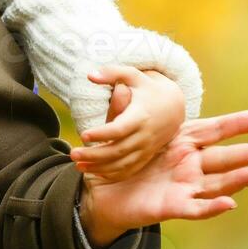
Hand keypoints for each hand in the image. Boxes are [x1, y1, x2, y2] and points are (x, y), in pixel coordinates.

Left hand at [71, 65, 187, 181]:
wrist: (174, 106)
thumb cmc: (148, 88)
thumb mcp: (133, 75)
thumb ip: (112, 73)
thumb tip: (90, 75)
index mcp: (140, 116)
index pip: (120, 129)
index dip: (102, 134)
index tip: (84, 135)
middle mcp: (144, 135)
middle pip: (118, 151)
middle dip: (94, 155)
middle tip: (73, 153)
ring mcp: (146, 148)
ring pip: (122, 164)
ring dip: (99, 168)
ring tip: (78, 165)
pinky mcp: (146, 156)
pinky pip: (129, 170)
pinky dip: (112, 174)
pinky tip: (94, 172)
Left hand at [77, 110, 247, 248]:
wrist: (104, 192)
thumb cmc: (120, 158)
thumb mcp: (122, 132)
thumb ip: (122, 111)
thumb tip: (121, 86)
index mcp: (183, 141)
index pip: (215, 130)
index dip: (239, 124)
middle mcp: (189, 163)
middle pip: (224, 158)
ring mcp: (184, 186)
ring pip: (218, 183)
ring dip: (239, 180)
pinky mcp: (173, 206)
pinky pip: (196, 208)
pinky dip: (213, 207)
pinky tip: (229, 204)